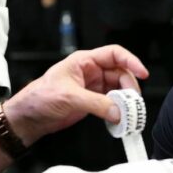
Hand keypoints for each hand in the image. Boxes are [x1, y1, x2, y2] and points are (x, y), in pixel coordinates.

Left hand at [4, 45, 148, 144]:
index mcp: (84, 61)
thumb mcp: (69, 97)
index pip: (114, 54)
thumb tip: (117, 111)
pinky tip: (118, 118)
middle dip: (129, 87)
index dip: (131, 61)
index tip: (143, 73)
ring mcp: (93, 87)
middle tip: (132, 102)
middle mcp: (91, 72)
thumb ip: (96, 104)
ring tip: (127, 113)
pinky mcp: (93, 101)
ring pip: (118, 89)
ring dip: (125, 101)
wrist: (30, 117)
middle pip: (120, 74)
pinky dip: (118, 110)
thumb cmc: (40, 98)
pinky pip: (112, 103)